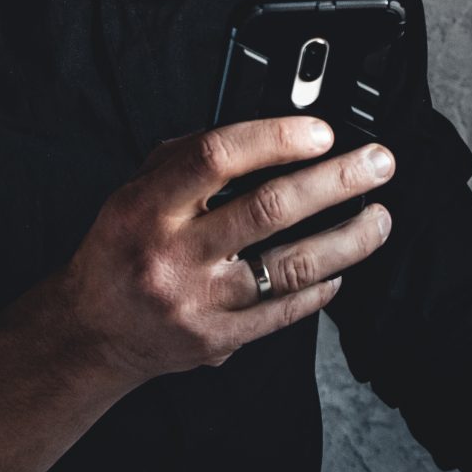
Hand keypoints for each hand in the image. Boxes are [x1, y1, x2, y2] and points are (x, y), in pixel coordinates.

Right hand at [43, 116, 396, 387]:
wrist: (93, 331)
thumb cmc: (123, 248)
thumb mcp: (136, 191)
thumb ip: (190, 158)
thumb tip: (267, 132)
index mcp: (147, 207)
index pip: (216, 157)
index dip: (275, 137)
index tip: (321, 131)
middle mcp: (172, 254)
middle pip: (269, 208)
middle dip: (336, 181)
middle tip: (377, 165)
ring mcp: (197, 302)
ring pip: (289, 264)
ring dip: (347, 239)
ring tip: (379, 219)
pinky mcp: (218, 340)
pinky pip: (284, 310)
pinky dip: (320, 287)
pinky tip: (340, 269)